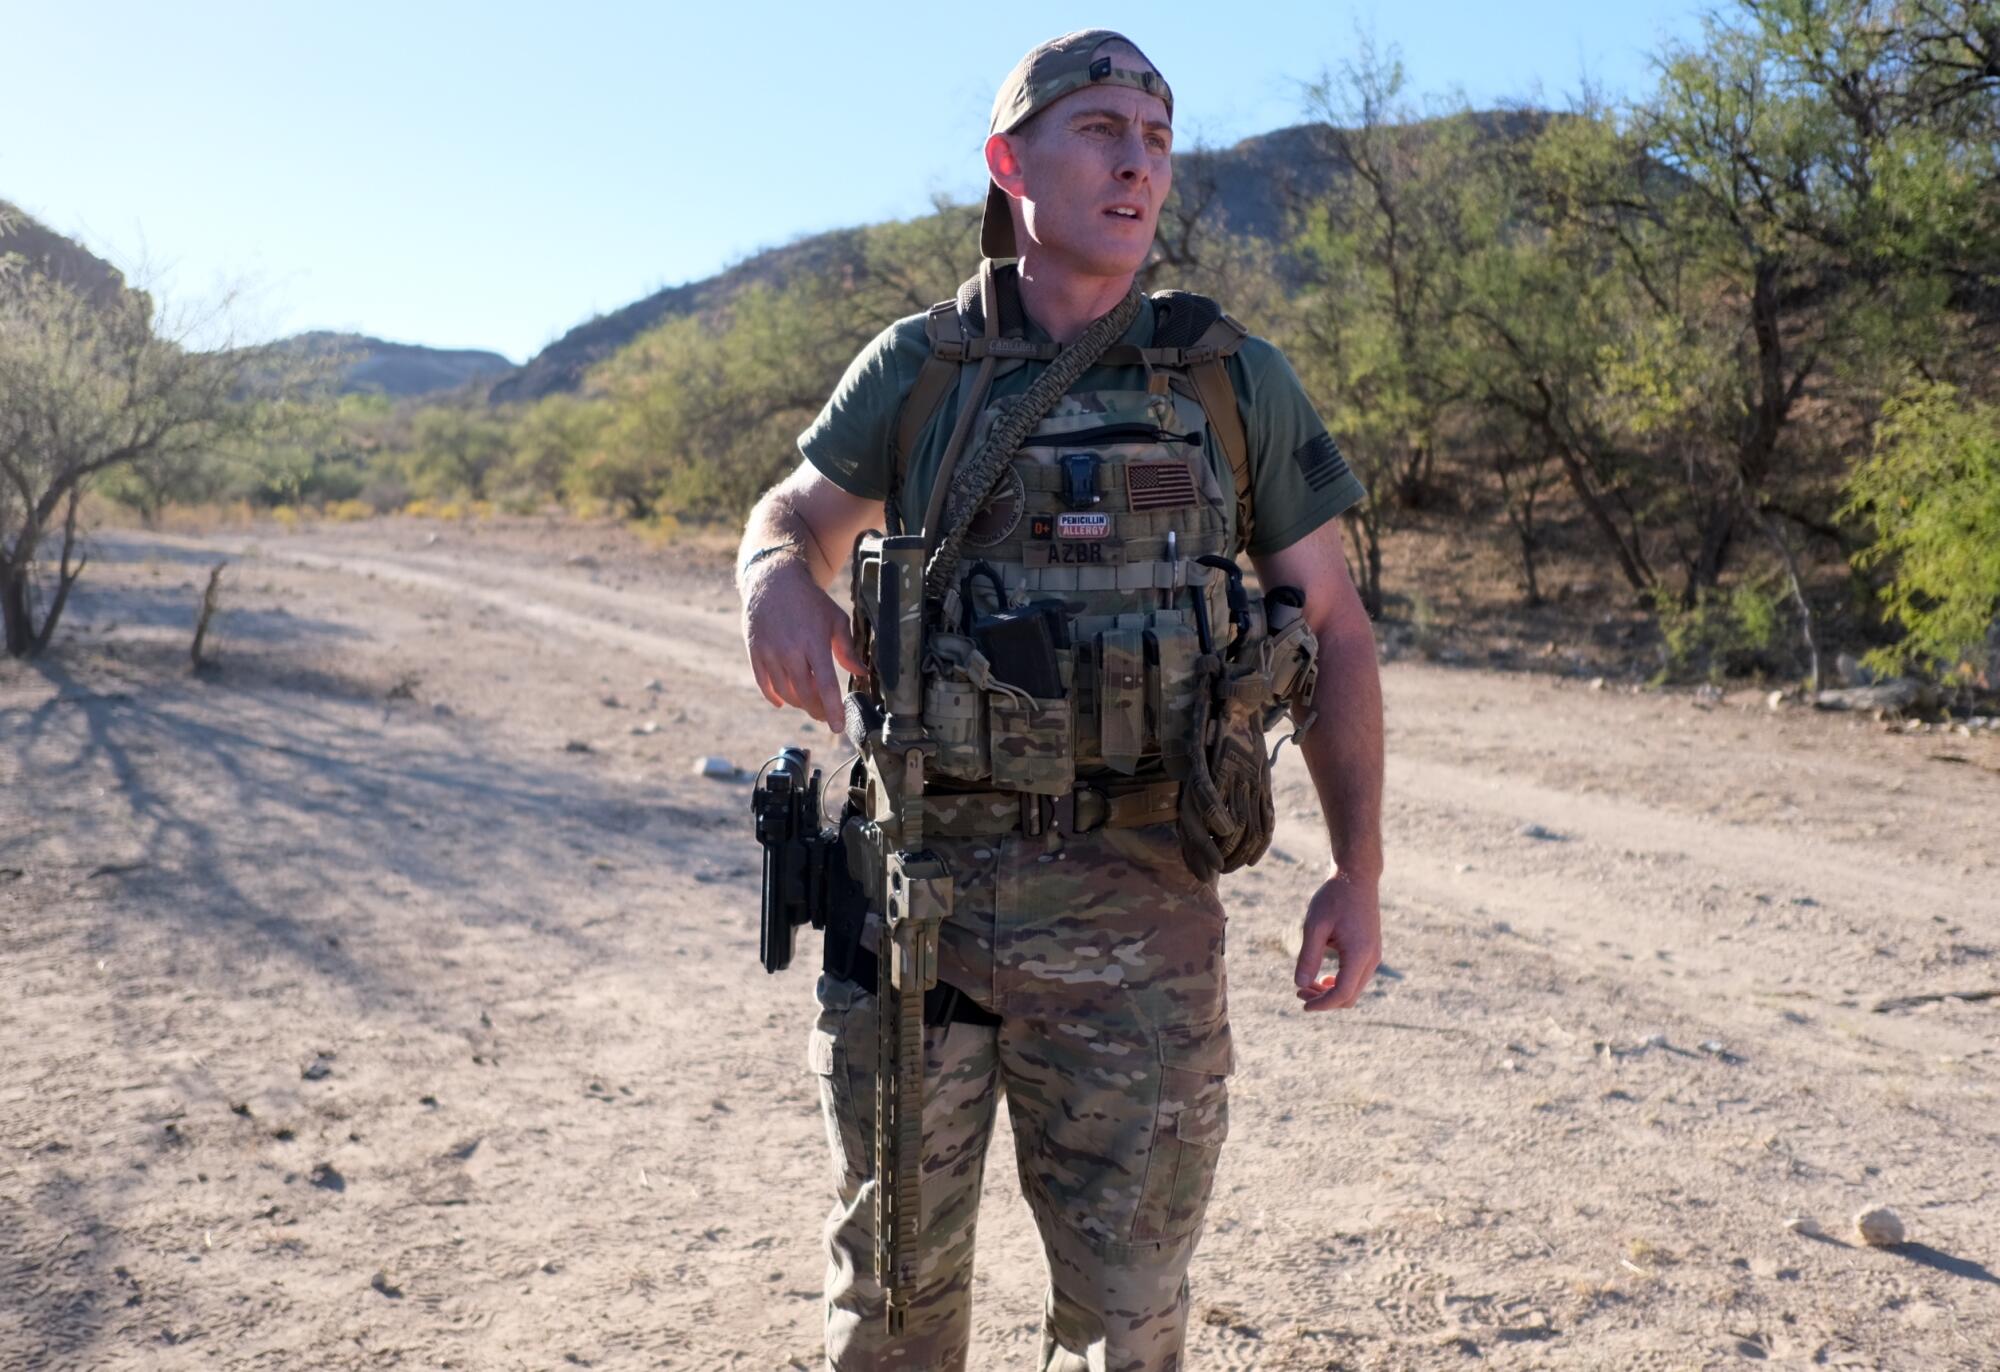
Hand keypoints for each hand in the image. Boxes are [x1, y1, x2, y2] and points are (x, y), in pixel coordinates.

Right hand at [741, 557, 866, 732]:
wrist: (773, 580)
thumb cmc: (810, 600)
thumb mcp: (835, 619)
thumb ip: (847, 649)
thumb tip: (861, 672)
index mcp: (814, 643)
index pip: (826, 686)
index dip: (832, 710)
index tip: (838, 726)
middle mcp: (790, 651)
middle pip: (805, 694)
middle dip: (817, 710)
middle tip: (825, 714)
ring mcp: (770, 653)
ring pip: (785, 693)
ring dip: (799, 703)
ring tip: (809, 702)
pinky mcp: (755, 653)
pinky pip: (764, 685)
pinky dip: (775, 697)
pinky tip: (785, 701)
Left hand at [1293, 874, 1381, 1010]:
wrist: (1356, 877)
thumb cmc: (1334, 898)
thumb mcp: (1315, 926)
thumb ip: (1308, 956)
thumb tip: (1299, 984)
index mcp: (1359, 954)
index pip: (1342, 993)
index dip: (1322, 1004)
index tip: (1302, 1004)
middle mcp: (1371, 959)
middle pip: (1349, 996)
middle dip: (1324, 1000)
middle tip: (1299, 991)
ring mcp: (1374, 956)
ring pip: (1354, 989)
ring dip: (1331, 992)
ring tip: (1307, 985)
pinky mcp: (1371, 951)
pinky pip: (1356, 978)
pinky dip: (1340, 983)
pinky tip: (1323, 977)